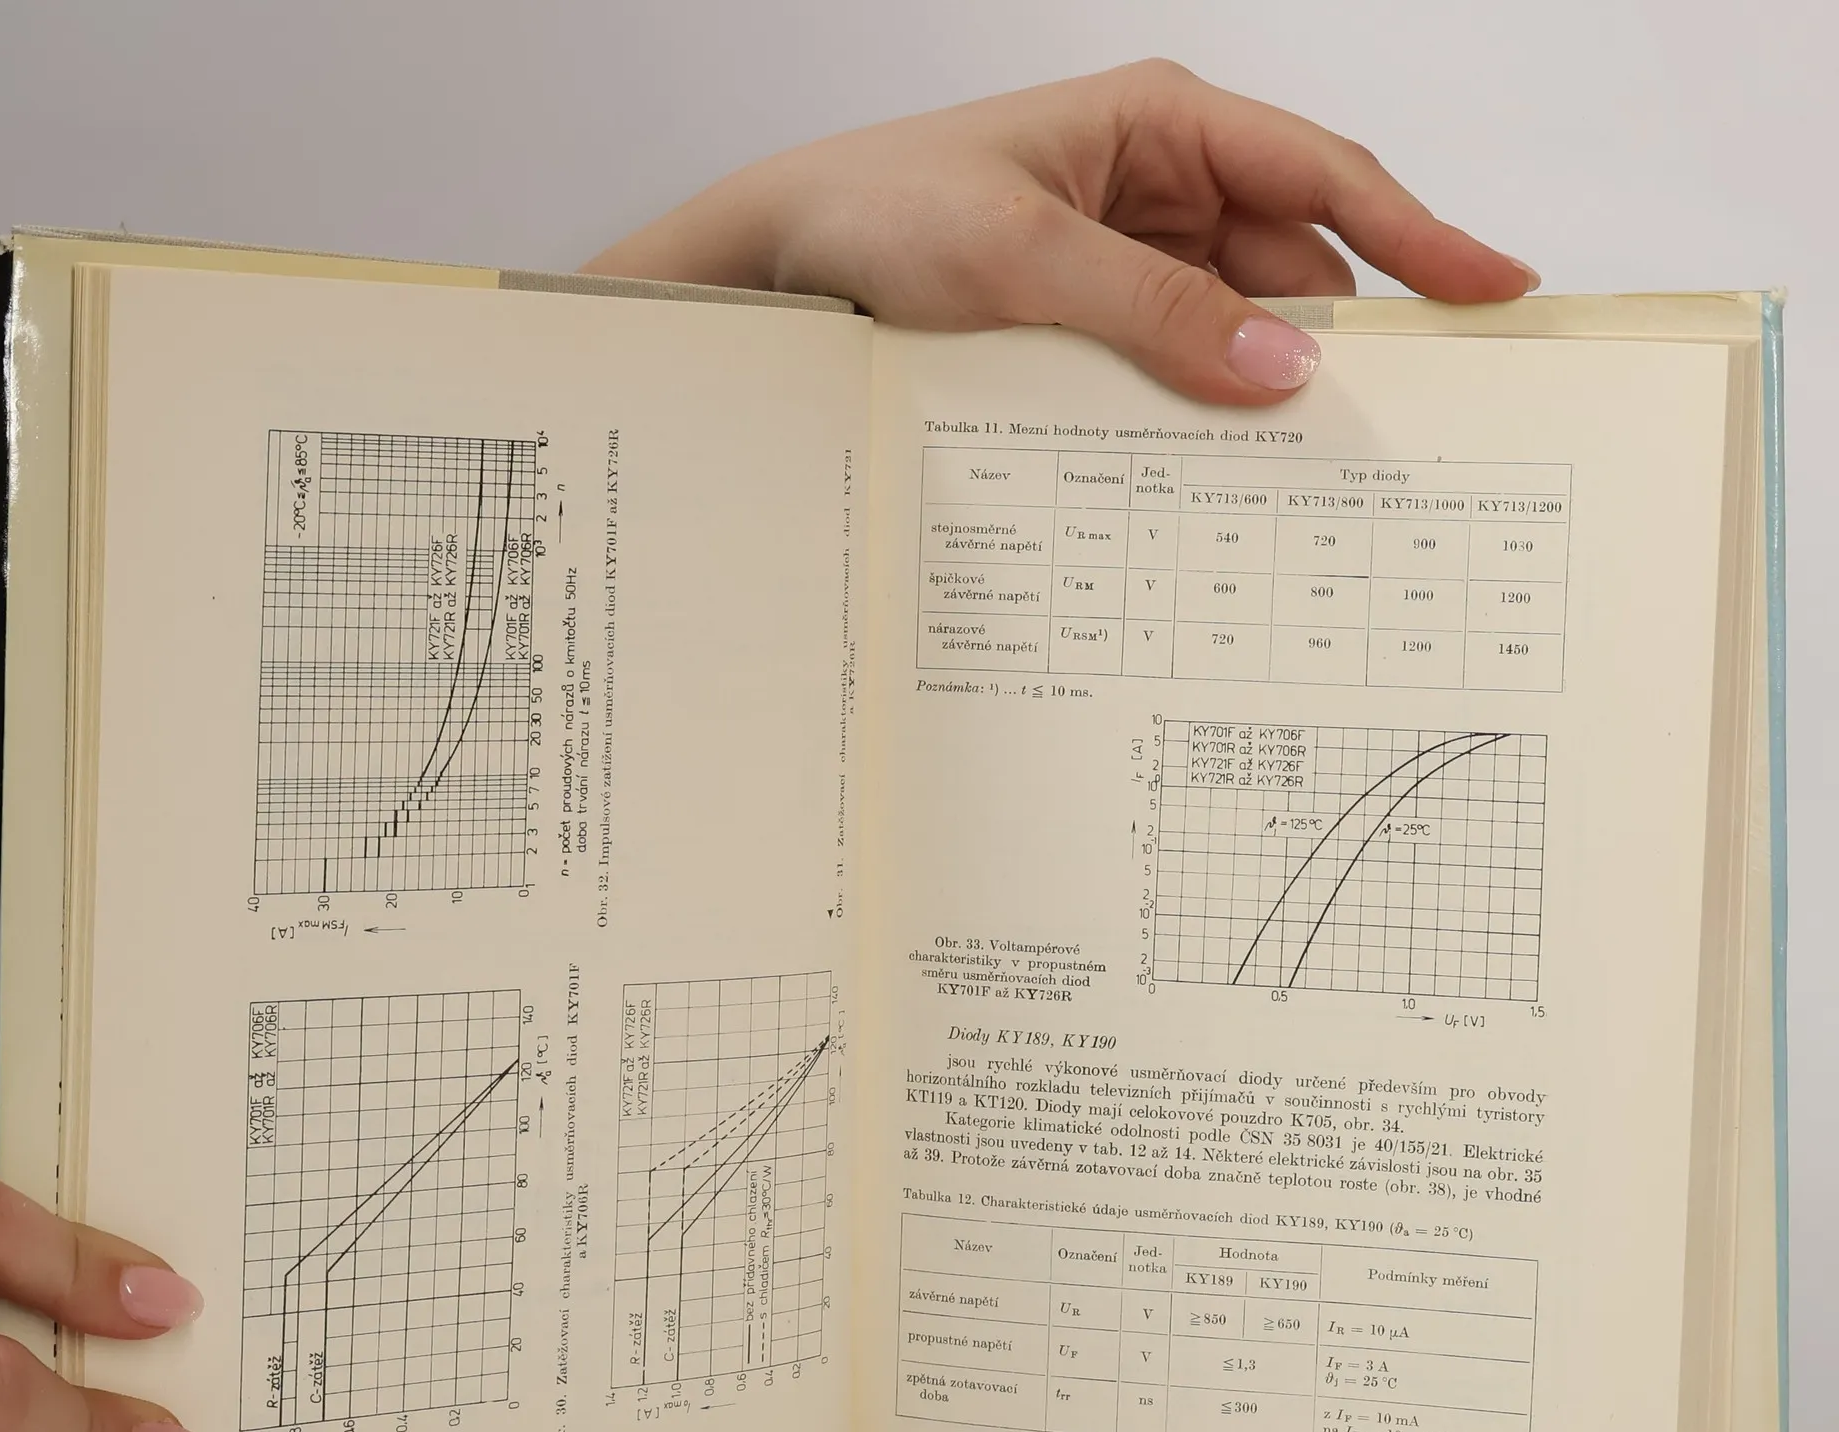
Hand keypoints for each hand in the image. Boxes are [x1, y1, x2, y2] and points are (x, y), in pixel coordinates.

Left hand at [584, 60, 1535, 404]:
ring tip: (1304, 467)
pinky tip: (1213, 461)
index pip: (1322, 178)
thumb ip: (1156, 314)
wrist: (773, 262)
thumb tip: (1282, 365)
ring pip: (1236, 325)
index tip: (1495, 291)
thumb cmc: (877, 213)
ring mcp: (1126, 260)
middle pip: (1292, 265)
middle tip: (1403, 425)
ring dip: (1260, 387)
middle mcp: (1157, 186)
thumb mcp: (1024, 261)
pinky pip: (1174, 363)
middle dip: (1340, 338)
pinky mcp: (1091, 324)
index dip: (1419, 236)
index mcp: (1160, 126)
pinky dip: (1198, 407)